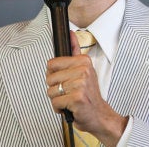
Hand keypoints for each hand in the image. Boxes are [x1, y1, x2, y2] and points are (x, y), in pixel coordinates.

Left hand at [46, 31, 127, 145]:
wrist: (99, 115)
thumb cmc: (89, 95)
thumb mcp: (85, 70)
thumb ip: (75, 52)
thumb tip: (70, 34)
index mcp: (83, 61)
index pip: (51, 64)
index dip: (54, 75)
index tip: (65, 80)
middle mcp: (83, 70)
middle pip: (49, 78)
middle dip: (55, 89)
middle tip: (69, 92)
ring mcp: (81, 84)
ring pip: (51, 91)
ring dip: (57, 99)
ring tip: (69, 99)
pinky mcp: (77, 98)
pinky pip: (55, 102)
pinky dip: (59, 108)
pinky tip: (70, 107)